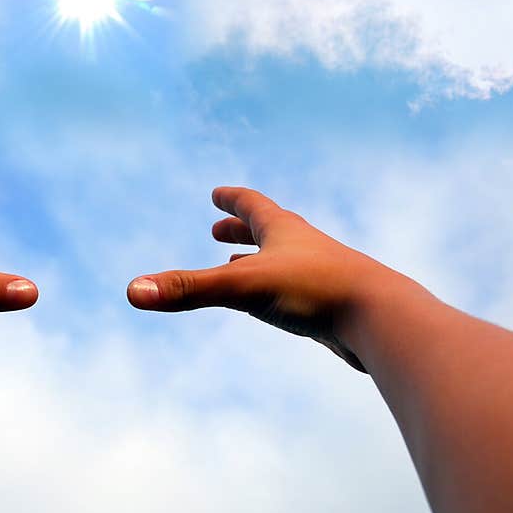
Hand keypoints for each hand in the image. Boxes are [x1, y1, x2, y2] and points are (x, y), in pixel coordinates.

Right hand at [126, 186, 395, 371]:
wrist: (381, 318)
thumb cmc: (316, 291)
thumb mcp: (243, 288)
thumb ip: (187, 290)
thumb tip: (131, 291)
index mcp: (284, 232)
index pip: (252, 206)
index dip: (231, 200)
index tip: (216, 193)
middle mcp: (304, 247)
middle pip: (270, 229)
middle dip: (240, 229)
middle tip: (218, 229)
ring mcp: (322, 274)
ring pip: (286, 260)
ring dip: (259, 258)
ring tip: (238, 265)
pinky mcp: (333, 305)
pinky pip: (300, 290)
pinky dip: (279, 288)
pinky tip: (279, 305)